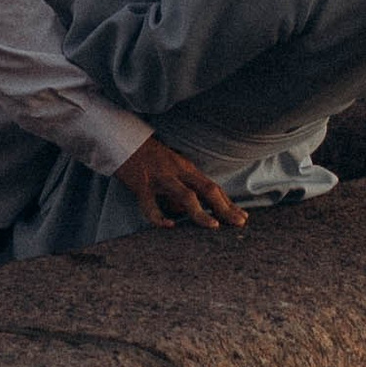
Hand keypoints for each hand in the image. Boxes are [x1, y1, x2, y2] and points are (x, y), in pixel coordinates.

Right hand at [117, 136, 247, 230]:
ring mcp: (161, 178)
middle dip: (224, 207)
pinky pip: (151, 204)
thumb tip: (191, 212)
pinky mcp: (142, 184)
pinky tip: (168, 225)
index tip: (242, 217)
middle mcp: (178, 172)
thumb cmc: (150, 158)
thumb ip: (183, 188)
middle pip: (207, 189)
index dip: (228, 203)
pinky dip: (159, 216)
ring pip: (186, 196)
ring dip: (201, 212)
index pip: (213, 187)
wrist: (123, 140)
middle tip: (238, 223)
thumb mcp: (172, 169)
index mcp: (187, 169)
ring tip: (213, 226)